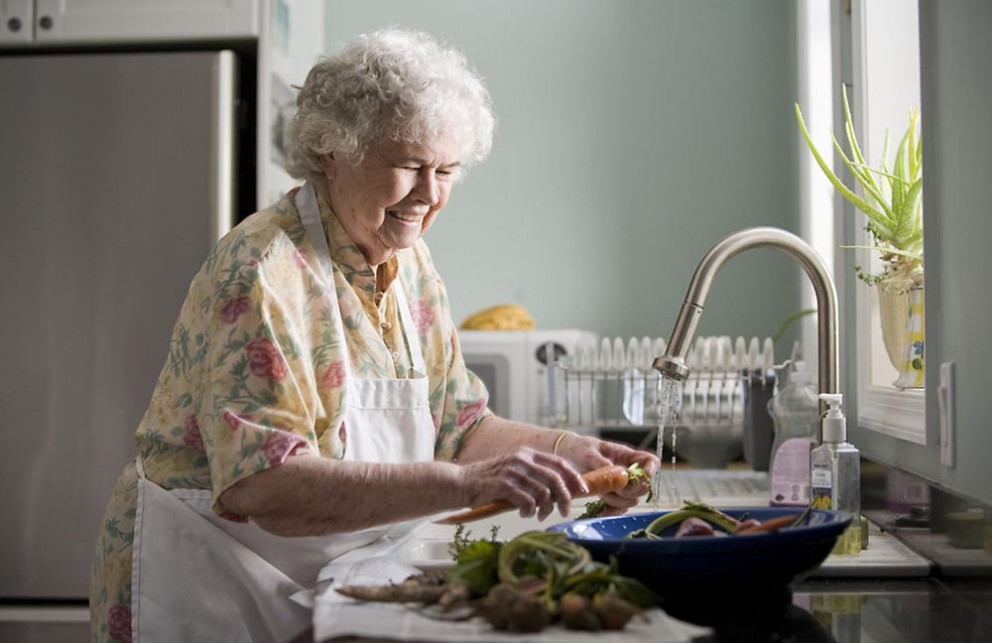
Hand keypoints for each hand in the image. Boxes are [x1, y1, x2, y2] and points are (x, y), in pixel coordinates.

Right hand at [459, 447, 588, 519]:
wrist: (461, 483)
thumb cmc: (489, 482)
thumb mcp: (514, 471)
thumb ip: (534, 476)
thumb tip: (561, 491)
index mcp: (527, 454)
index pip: (559, 463)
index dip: (574, 477)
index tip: (583, 491)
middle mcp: (522, 459)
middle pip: (555, 478)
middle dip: (565, 497)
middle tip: (564, 511)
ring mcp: (512, 471)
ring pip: (543, 492)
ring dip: (545, 508)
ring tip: (538, 514)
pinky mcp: (503, 485)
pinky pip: (528, 501)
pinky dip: (530, 510)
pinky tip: (525, 513)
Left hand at [559, 435, 659, 515]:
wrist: (568, 456)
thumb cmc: (580, 449)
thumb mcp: (588, 452)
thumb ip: (600, 461)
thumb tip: (611, 469)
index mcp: (627, 456)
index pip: (651, 462)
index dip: (650, 470)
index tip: (640, 476)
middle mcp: (628, 471)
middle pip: (643, 486)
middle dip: (631, 490)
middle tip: (614, 486)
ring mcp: (621, 485)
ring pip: (631, 500)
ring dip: (619, 501)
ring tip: (601, 494)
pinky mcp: (611, 495)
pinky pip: (619, 508)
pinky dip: (612, 511)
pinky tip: (601, 511)